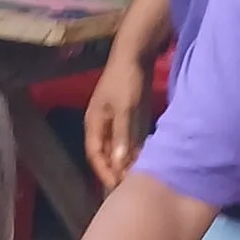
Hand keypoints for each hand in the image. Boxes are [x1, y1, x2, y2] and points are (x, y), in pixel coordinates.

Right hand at [85, 45, 151, 189]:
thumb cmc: (126, 80)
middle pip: (105, 153)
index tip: (117, 186)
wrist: (135, 53)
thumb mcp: (125, 109)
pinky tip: (145, 158)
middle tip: (129, 186)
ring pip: (117, 147)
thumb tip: (118, 162)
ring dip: (125, 161)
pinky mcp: (127, 115)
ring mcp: (114, 119)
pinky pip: (128, 138)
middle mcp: (101, 124)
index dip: (104, 172)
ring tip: (138, 176)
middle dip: (115, 170)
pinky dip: (134, 149)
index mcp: (94, 123)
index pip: (94, 155)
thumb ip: (122, 135)